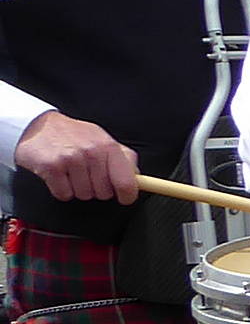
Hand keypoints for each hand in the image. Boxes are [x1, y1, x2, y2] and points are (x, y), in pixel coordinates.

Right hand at [15, 112, 138, 203]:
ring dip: (77, 189)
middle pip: (104, 193)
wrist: (39, 125)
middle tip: (87, 175)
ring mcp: (71, 159)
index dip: (128, 195)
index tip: (125, 198)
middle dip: (96, 189)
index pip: (126, 181)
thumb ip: (123, 157)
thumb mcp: (102, 139)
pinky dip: (61, 190)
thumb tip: (138, 176)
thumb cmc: (74, 135)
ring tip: (72, 172)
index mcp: (108, 147)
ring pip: (84, 195)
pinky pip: (64, 194)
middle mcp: (92, 152)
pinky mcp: (52, 167)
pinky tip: (60, 176)